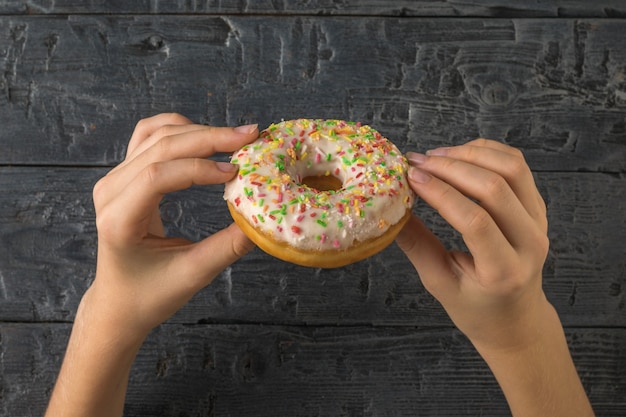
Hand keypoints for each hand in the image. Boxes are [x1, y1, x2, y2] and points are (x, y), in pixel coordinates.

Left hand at [89, 113, 257, 336]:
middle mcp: (110, 192)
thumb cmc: (150, 295)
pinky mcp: (123, 175)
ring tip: (236, 137)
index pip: (156, 177)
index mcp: (119, 220)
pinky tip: (203, 134)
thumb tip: (263, 220)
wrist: (119, 303)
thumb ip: (227, 247)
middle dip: (209, 137)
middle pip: (160, 147)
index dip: (199, 168)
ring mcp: (114, 180)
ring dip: (198, 131)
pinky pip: (148, 136)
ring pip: (156, 135)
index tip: (236, 171)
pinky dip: (178, 129)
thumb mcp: (192, 275)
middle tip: (250, 136)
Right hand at [396, 139, 549, 349]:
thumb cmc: (475, 307)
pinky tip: (460, 155)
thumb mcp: (439, 283)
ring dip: (471, 154)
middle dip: (451, 167)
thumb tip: (390, 209)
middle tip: (417, 162)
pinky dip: (488, 152)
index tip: (410, 176)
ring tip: (436, 156)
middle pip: (497, 187)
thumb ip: (416, 245)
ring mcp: (539, 221)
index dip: (441, 193)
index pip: (475, 221)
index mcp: (504, 271)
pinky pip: (518, 167)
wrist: (516, 318)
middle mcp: (530, 243)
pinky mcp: (538, 207)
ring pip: (512, 168)